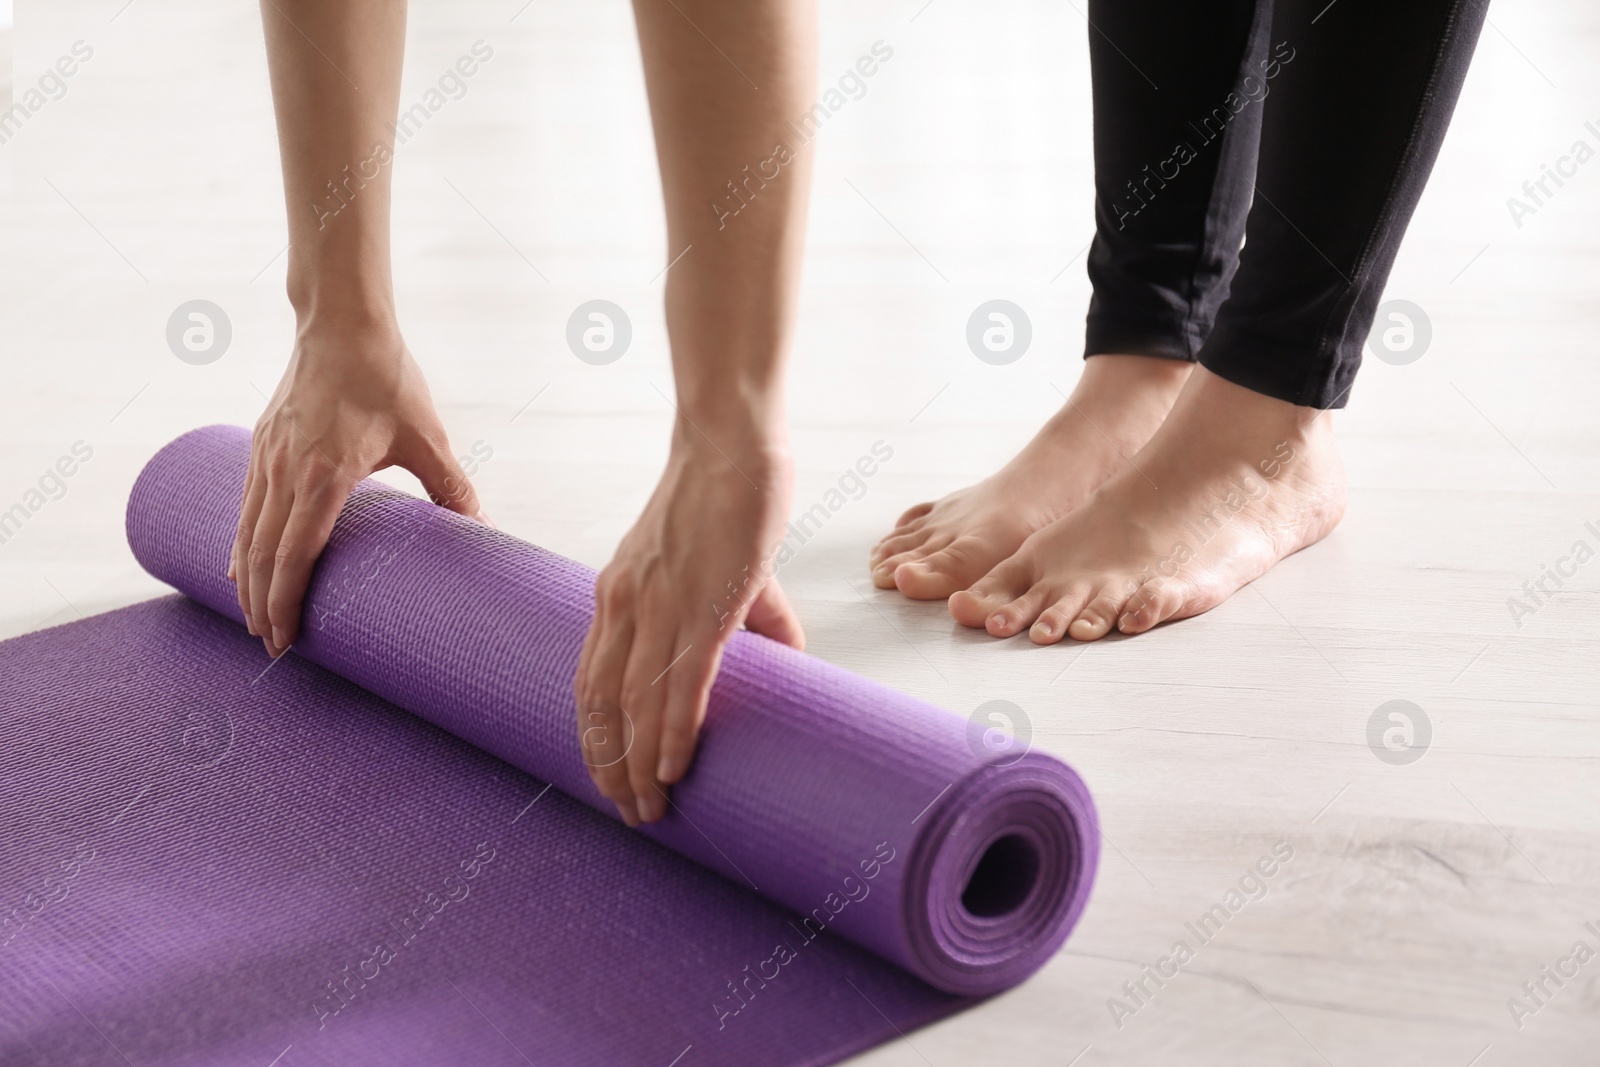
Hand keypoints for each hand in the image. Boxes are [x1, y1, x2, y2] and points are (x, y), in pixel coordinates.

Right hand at [229, 322, 486, 657]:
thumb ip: (453, 487)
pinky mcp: (260, 444)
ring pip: (245, 532)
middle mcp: (285, 471)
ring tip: (254, 617)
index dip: (286, 603)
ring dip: (246, 580)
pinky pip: (243, 504)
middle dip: (262, 606)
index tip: (287, 640)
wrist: (340, 324)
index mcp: (324, 476)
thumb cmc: (386, 378)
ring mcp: (265, 457)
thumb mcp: (427, 436)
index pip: (295, 556)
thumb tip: (484, 530)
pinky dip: (240, 540)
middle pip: (261, 555)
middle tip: (271, 647)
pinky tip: (241, 561)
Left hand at [575, 425, 803, 825]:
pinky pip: (682, 679)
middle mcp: (624, 606)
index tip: (604, 777)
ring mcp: (661, 606)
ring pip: (635, 703)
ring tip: (650, 807)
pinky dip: (673, 728)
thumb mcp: (714, 566)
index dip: (594, 736)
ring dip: (637, 762)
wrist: (730, 447)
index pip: (589, 683)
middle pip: (603, 705)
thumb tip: (788, 661)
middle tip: (629, 812)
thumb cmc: (723, 498)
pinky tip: (673, 766)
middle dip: (610, 765)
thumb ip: (749, 619)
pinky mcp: (704, 603)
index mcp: (616, 597)